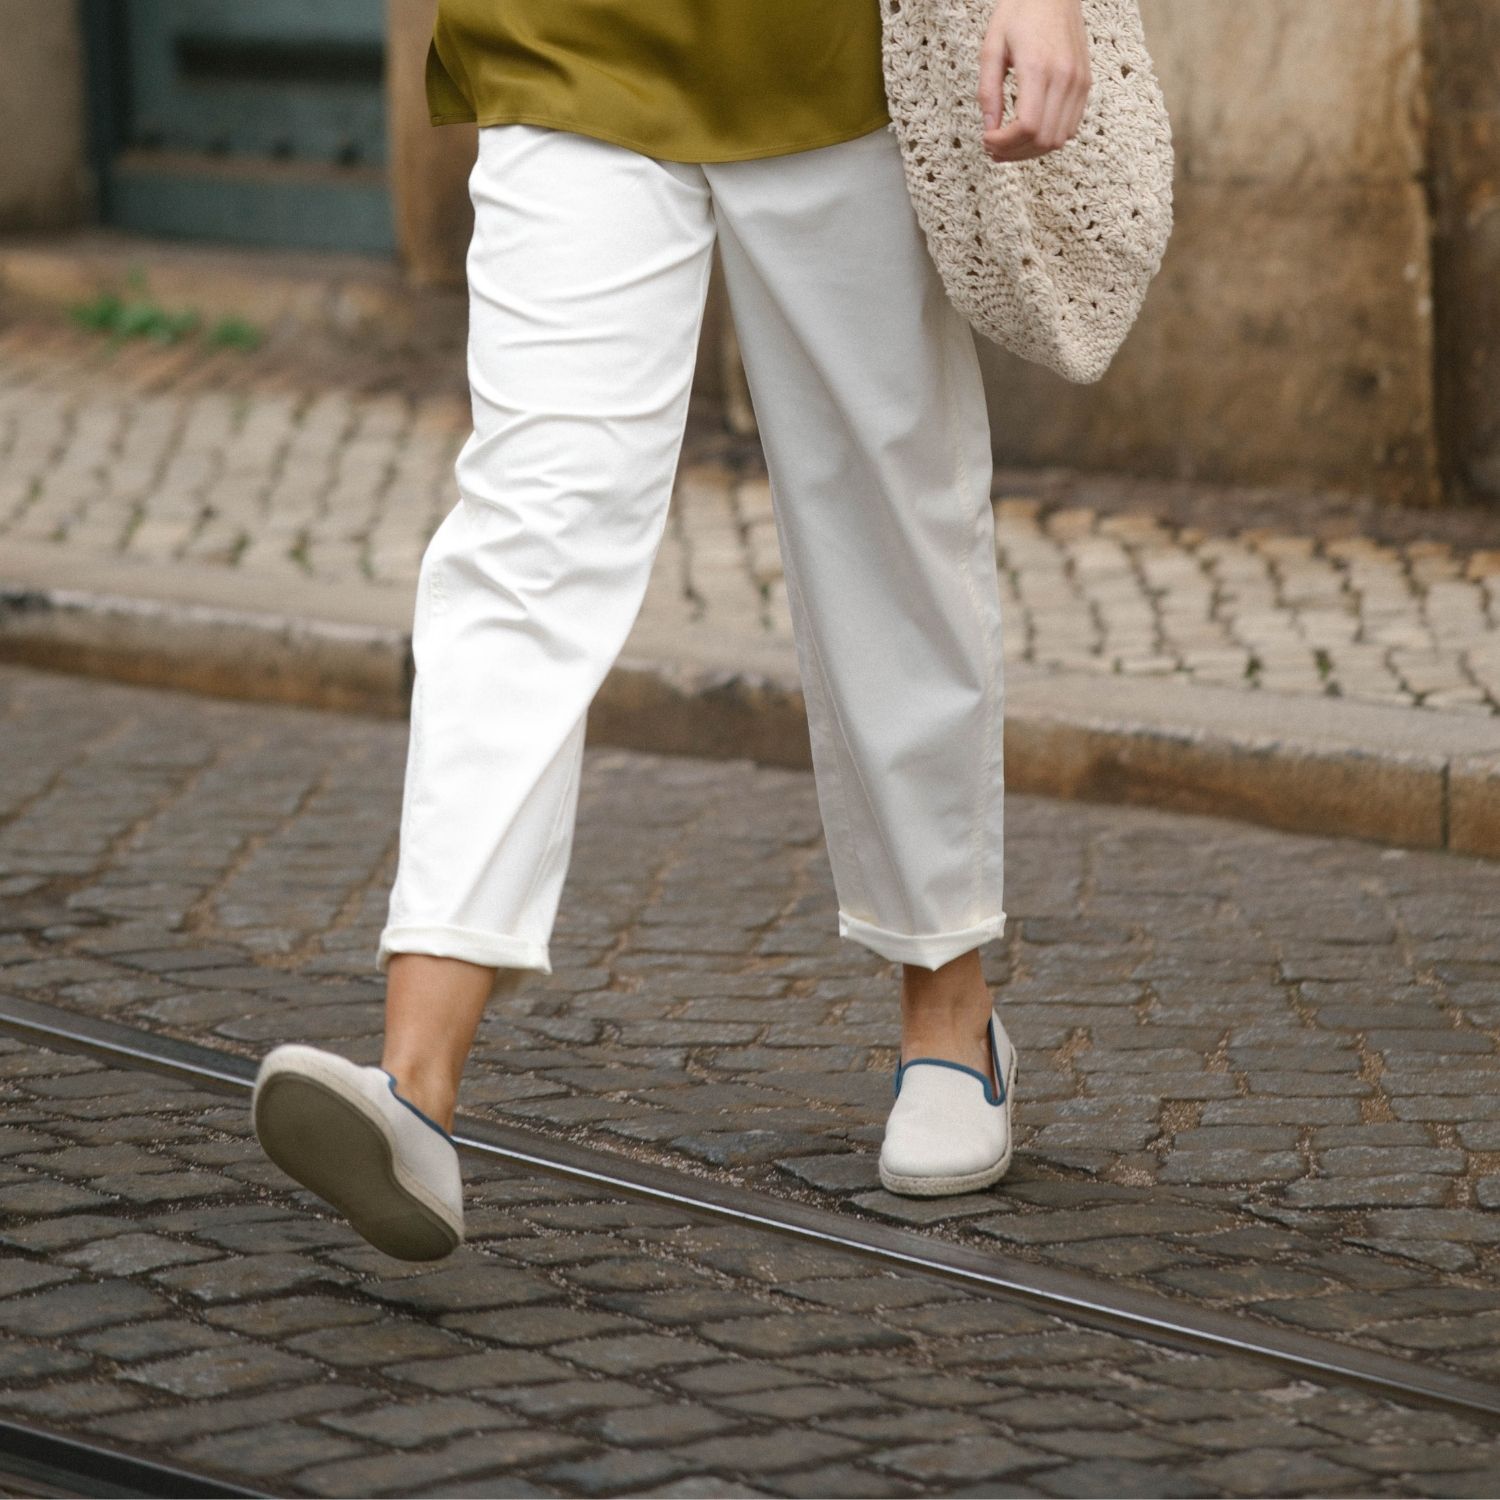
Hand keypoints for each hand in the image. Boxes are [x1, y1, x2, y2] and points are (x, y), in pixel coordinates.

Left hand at [978, 0, 1091, 161]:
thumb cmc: (1021, 11)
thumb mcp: (992, 47)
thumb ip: (989, 91)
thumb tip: (989, 128)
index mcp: (1038, 67)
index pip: (1026, 126)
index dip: (1005, 143)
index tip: (987, 140)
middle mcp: (1065, 78)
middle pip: (1043, 139)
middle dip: (1014, 152)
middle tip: (994, 148)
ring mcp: (1079, 82)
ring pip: (1058, 139)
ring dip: (1031, 151)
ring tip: (1009, 145)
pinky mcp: (1085, 84)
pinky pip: (1070, 127)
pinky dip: (1048, 139)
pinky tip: (1028, 134)